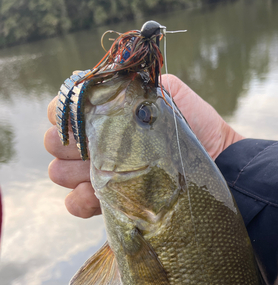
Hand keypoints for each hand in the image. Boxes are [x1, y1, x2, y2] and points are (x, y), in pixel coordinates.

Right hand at [44, 74, 243, 217]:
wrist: (216, 166)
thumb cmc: (195, 129)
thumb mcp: (166, 95)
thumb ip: (132, 83)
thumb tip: (96, 80)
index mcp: (107, 117)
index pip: (66, 109)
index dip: (67, 112)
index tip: (85, 118)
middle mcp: (98, 144)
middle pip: (55, 141)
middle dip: (67, 143)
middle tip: (91, 148)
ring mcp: (100, 175)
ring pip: (59, 172)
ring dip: (71, 172)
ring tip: (98, 174)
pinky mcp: (108, 204)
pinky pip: (74, 203)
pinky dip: (79, 200)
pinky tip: (96, 197)